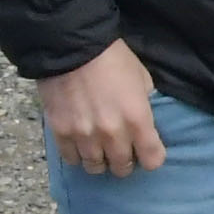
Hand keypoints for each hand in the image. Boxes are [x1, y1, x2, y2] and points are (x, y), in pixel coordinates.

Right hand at [39, 41, 164, 177]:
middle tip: (121, 149)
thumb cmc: (112, 58)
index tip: (146, 150)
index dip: (151, 157)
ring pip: (95, 167)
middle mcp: (112, 134)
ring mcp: (84, 135)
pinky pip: (70, 158)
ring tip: (99, 148)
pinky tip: (79, 143)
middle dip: (125, 161)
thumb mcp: (142, 79)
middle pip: (122, 168)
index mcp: (138, 120)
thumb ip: (145, 105)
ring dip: (100, 160)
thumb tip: (145, 123)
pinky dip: (77, 154)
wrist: (71, 46)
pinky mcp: (61, 132)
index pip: (153, 160)